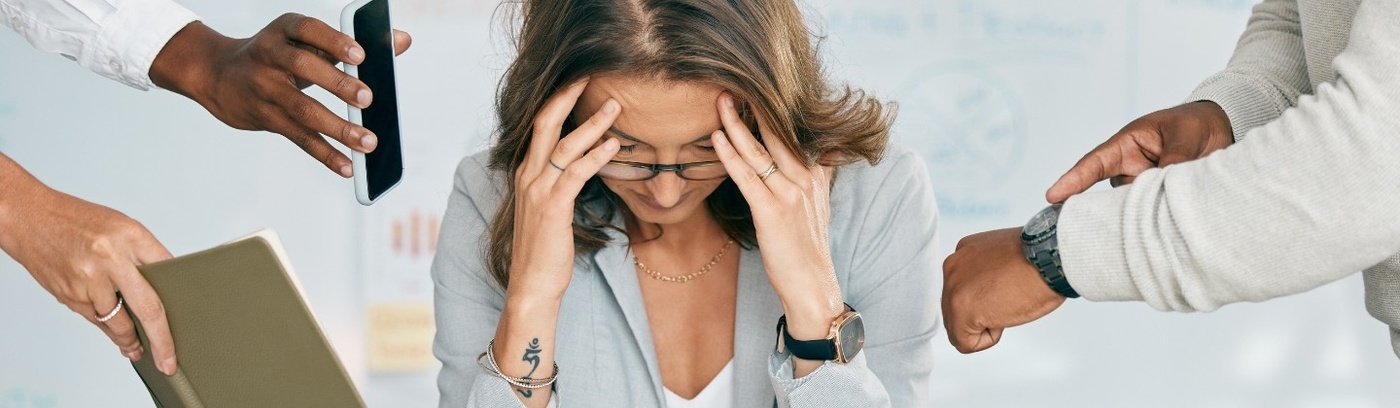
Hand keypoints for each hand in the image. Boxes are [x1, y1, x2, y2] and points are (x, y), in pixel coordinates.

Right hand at [0, 161, 175, 374]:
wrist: (30, 218)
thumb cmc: (79, 221)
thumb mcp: (122, 227)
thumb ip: (145, 254)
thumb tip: (166, 284)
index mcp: (130, 236)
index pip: (167, 272)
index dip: (181, 299)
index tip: (190, 319)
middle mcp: (110, 259)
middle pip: (147, 308)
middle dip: (160, 340)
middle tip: (168, 362)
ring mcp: (88, 280)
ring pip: (117, 322)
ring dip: (130, 340)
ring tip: (139, 350)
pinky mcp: (69, 295)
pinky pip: (95, 320)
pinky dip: (108, 329)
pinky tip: (117, 337)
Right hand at [149, 14, 413, 177]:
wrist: (220, 75)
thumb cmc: (281, 54)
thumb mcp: (308, 40)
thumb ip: (355, 42)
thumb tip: (402, 40)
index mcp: (284, 30)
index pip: (307, 29)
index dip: (333, 41)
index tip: (360, 55)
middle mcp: (269, 56)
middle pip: (303, 67)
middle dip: (337, 83)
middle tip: (368, 98)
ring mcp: (264, 88)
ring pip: (302, 109)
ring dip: (337, 128)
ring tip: (368, 142)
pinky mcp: (265, 118)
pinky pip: (298, 137)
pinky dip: (324, 153)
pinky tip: (347, 166)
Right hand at [505, 78, 620, 302]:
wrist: (532, 285)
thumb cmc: (545, 249)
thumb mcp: (550, 209)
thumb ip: (560, 184)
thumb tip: (583, 166)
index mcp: (527, 173)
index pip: (540, 126)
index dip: (558, 101)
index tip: (580, 82)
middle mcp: (528, 176)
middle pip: (545, 123)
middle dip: (568, 96)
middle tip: (591, 75)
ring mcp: (538, 191)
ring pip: (563, 145)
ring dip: (592, 123)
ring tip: (616, 106)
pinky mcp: (552, 208)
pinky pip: (575, 173)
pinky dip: (596, 156)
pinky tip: (614, 146)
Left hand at [710, 93, 842, 374]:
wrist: (813, 285)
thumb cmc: (809, 248)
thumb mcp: (821, 205)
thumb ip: (822, 174)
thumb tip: (829, 151)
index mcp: (814, 175)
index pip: (790, 134)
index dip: (771, 111)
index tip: (752, 88)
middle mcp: (804, 179)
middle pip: (776, 135)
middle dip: (754, 108)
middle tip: (732, 83)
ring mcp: (789, 195)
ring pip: (759, 152)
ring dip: (737, 124)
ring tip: (720, 101)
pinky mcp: (772, 212)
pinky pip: (747, 176)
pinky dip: (731, 155)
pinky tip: (717, 138)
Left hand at [941, 228, 1064, 353]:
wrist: (1049, 258)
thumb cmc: (1040, 259)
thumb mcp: (1004, 259)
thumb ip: (987, 274)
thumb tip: (988, 295)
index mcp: (963, 254)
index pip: (961, 290)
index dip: (987, 299)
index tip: (1008, 289)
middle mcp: (953, 268)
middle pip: (955, 310)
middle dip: (982, 314)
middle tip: (1009, 298)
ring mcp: (954, 290)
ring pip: (958, 327)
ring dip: (985, 325)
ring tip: (1008, 305)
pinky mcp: (961, 311)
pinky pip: (965, 342)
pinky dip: (987, 340)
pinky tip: (1003, 318)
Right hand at [1045, 101, 1232, 202]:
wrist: (1220, 129)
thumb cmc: (1194, 124)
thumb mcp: (1185, 135)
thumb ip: (1174, 159)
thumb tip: (1161, 188)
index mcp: (1127, 145)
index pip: (1094, 163)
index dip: (1073, 180)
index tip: (1051, 195)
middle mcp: (1129, 168)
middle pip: (1109, 195)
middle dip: (1110, 210)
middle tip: (1121, 220)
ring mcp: (1141, 186)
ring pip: (1131, 208)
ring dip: (1143, 213)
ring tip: (1163, 214)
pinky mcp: (1156, 201)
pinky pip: (1150, 214)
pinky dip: (1157, 220)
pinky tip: (1168, 225)